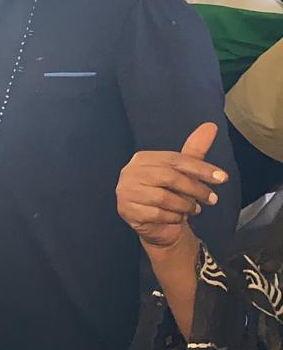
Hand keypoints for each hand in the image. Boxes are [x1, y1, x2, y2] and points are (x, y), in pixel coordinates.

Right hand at [116, 123, 228, 249]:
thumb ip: (194, 150)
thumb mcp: (182, 172)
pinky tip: (177, 217)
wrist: (154, 224)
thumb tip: (211, 126)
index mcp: (143, 158)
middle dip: (195, 189)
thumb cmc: (169, 193)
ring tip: (193, 209)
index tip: (223, 178)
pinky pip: (157, 214)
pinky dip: (173, 217)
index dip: (200, 168)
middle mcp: (130, 172)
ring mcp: (126, 191)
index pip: (175, 160)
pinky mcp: (126, 210)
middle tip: (212, 199)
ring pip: (163, 198)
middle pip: (169, 177)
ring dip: (185, 206)